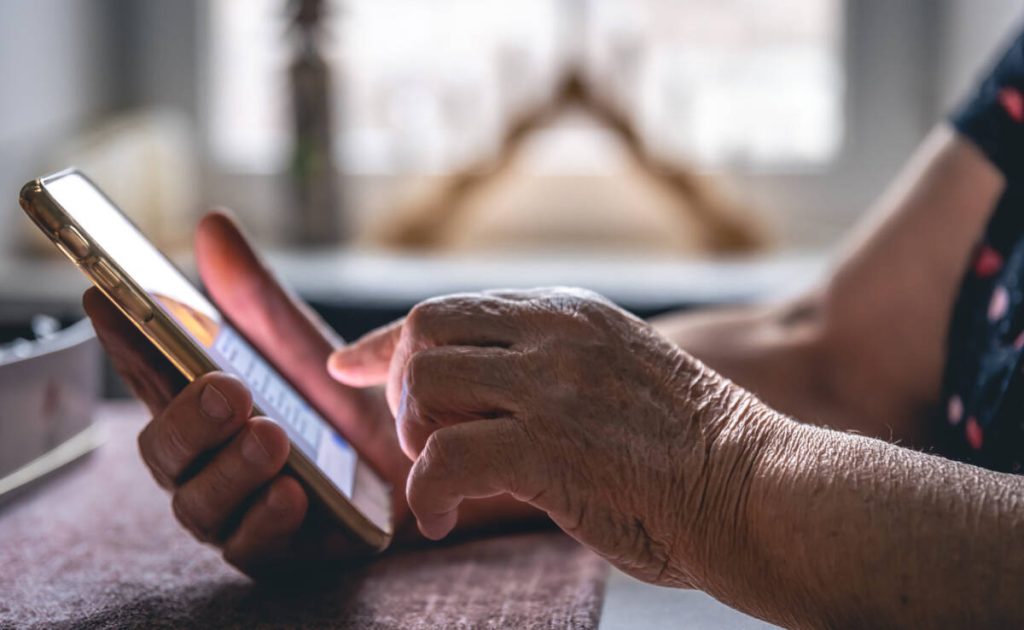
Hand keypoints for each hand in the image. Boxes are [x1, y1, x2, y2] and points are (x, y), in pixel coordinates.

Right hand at [84, 211, 413, 578]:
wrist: (424, 462)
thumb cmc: (349, 412)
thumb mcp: (308, 352)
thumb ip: (261, 301)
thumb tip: (213, 225)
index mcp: (202, 412)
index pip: (148, 376)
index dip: (122, 341)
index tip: (104, 296)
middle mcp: (205, 464)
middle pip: (162, 449)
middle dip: (186, 419)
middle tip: (228, 388)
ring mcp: (235, 512)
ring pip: (199, 502)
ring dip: (230, 467)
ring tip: (270, 436)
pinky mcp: (277, 552)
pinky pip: (253, 548)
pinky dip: (267, 518)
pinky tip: (292, 490)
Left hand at [329, 288, 783, 587]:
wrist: (762, 489)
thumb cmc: (695, 451)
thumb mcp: (620, 377)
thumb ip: (551, 373)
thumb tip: (478, 403)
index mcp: (571, 314)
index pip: (454, 309)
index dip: (389, 339)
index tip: (349, 364)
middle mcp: (557, 335)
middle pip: (426, 332)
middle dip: (400, 386)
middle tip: (418, 437)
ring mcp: (554, 386)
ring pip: (425, 386)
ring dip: (416, 438)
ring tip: (444, 474)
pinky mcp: (551, 446)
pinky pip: (444, 459)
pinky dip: (426, 492)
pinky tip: (443, 519)